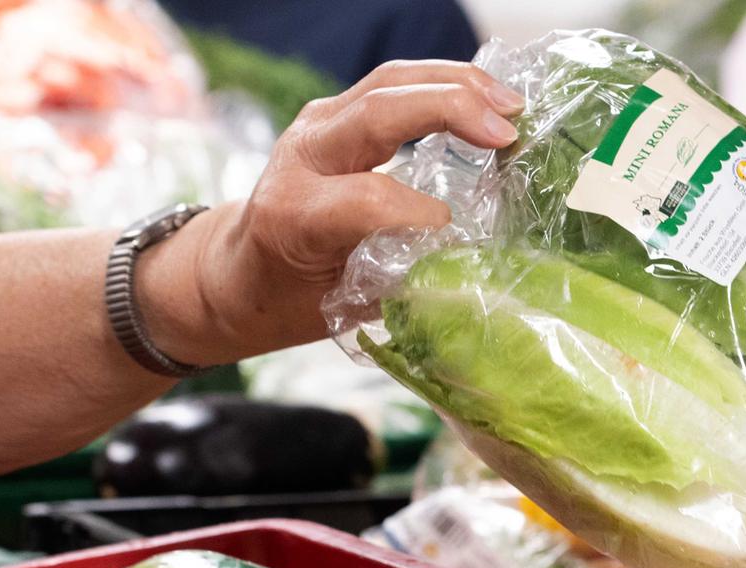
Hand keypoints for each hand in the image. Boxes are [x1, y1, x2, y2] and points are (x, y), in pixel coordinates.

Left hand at [138, 61, 526, 365]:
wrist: (236, 270)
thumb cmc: (289, 298)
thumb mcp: (339, 306)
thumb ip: (396, 283)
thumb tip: (465, 269)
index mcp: (295, 214)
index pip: (368, 198)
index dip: (421, 213)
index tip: (456, 233)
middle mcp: (301, 157)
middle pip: (377, 113)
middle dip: (449, 110)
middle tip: (509, 131)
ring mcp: (316, 125)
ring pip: (387, 82)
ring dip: (455, 84)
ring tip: (509, 102)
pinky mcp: (333, 113)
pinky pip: (391, 84)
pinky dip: (442, 83)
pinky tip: (485, 97)